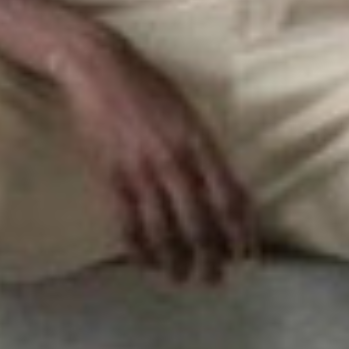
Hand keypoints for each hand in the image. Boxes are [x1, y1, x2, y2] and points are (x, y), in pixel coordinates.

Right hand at [49, 32, 259, 287]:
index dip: (241, 233)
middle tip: (214, 280)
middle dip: (210, 258)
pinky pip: (127, 222)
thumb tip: (226, 195)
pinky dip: (137, 248)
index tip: (248, 258)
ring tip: (181, 279)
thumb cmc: (150, 89)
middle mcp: (175, 159)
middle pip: (199, 222)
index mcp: (200, 143)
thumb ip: (208, 154)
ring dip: (175, 261)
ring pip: (163, 229)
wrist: (100, 68)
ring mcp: (141, 169)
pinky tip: (144, 263)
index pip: (229, 199)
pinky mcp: (111, 174)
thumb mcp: (190, 115)